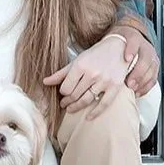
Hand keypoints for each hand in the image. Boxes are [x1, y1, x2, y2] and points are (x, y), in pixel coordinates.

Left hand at [43, 29, 158, 119]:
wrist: (118, 47)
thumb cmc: (97, 54)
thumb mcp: (77, 60)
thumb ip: (61, 73)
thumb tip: (45, 82)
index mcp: (80, 65)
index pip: (66, 87)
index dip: (62, 93)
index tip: (62, 93)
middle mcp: (92, 73)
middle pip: (75, 95)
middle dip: (67, 101)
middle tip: (64, 104)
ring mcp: (104, 81)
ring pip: (86, 100)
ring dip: (76, 107)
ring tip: (71, 109)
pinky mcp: (114, 87)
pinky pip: (104, 104)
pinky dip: (96, 112)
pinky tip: (89, 117)